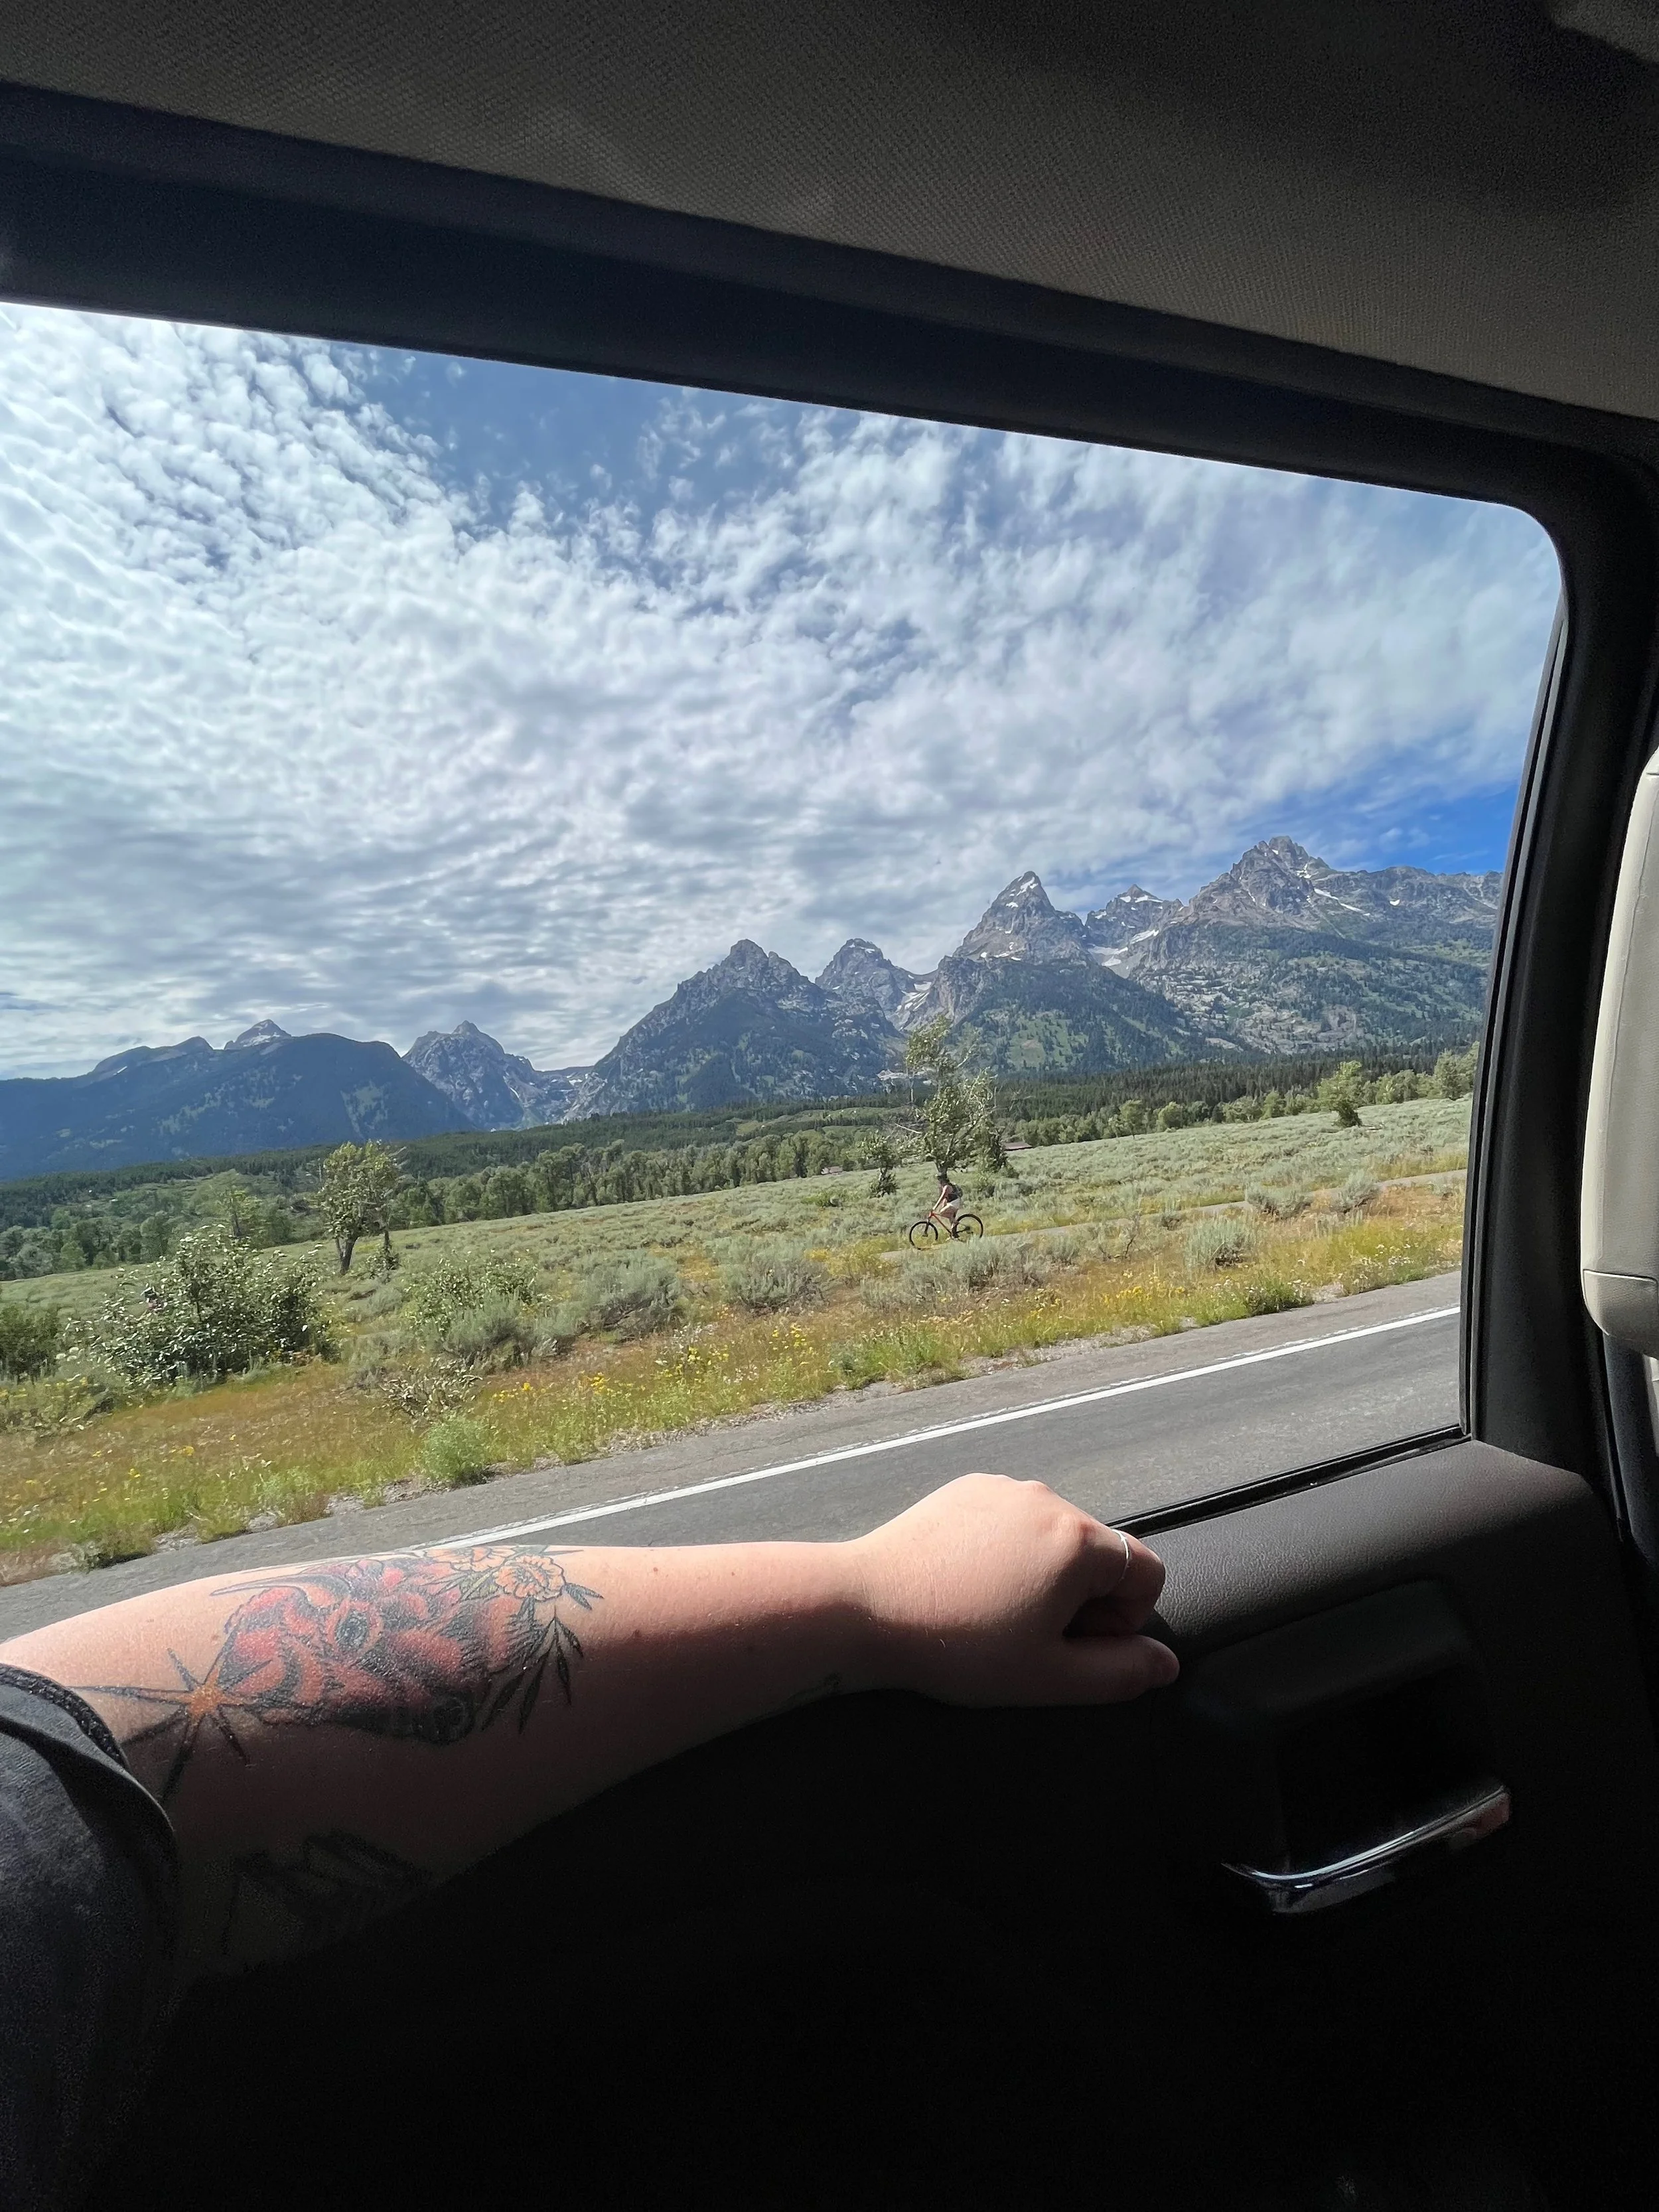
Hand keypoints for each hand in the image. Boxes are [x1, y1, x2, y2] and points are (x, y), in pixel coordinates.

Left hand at [847, 1473, 1178, 1705]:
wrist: (863, 1606)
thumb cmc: (958, 1646)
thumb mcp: (1048, 1677)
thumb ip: (1120, 1674)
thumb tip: (1166, 1665)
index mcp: (1078, 1540)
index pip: (1146, 1573)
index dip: (1124, 1621)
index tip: (1073, 1644)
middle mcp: (1047, 1498)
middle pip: (1101, 1553)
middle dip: (1085, 1598)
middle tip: (1030, 1637)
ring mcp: (1004, 1488)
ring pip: (1055, 1537)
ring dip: (1045, 1576)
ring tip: (994, 1612)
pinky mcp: (967, 1488)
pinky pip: (1014, 1521)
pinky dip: (1009, 1553)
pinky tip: (968, 1585)